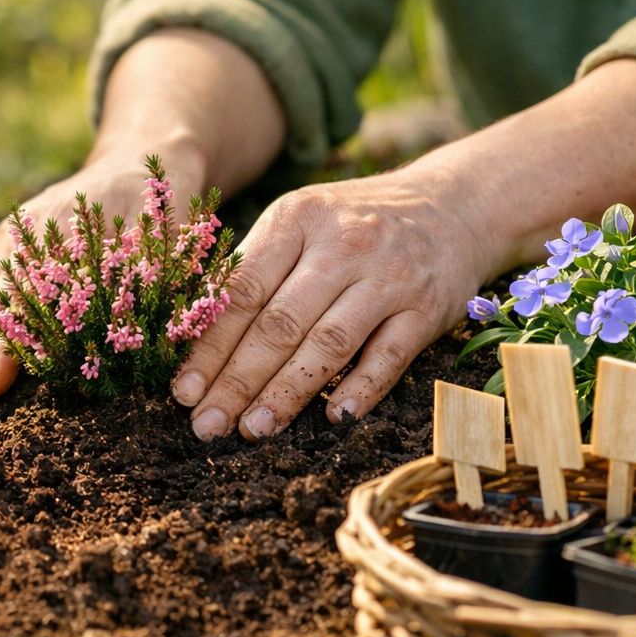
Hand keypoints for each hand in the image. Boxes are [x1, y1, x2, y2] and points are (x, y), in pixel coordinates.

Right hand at [0, 158, 199, 403]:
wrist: (138, 165)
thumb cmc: (151, 208)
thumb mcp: (153, 236)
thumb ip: (134, 276)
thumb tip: (118, 332)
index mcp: (56, 237)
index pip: (22, 300)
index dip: (7, 345)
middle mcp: (21, 242)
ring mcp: (6, 247)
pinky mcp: (1, 256)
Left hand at [170, 166, 491, 439]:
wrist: (452, 206)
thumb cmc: (354, 223)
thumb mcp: (301, 222)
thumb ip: (254, 267)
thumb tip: (191, 332)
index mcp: (297, 219)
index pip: (243, 292)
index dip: (209, 346)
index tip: (183, 392)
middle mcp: (342, 244)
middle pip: (279, 324)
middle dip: (237, 381)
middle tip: (207, 425)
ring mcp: (388, 276)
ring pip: (328, 343)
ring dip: (287, 393)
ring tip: (254, 430)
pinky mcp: (427, 307)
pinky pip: (388, 356)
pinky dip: (361, 388)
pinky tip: (333, 417)